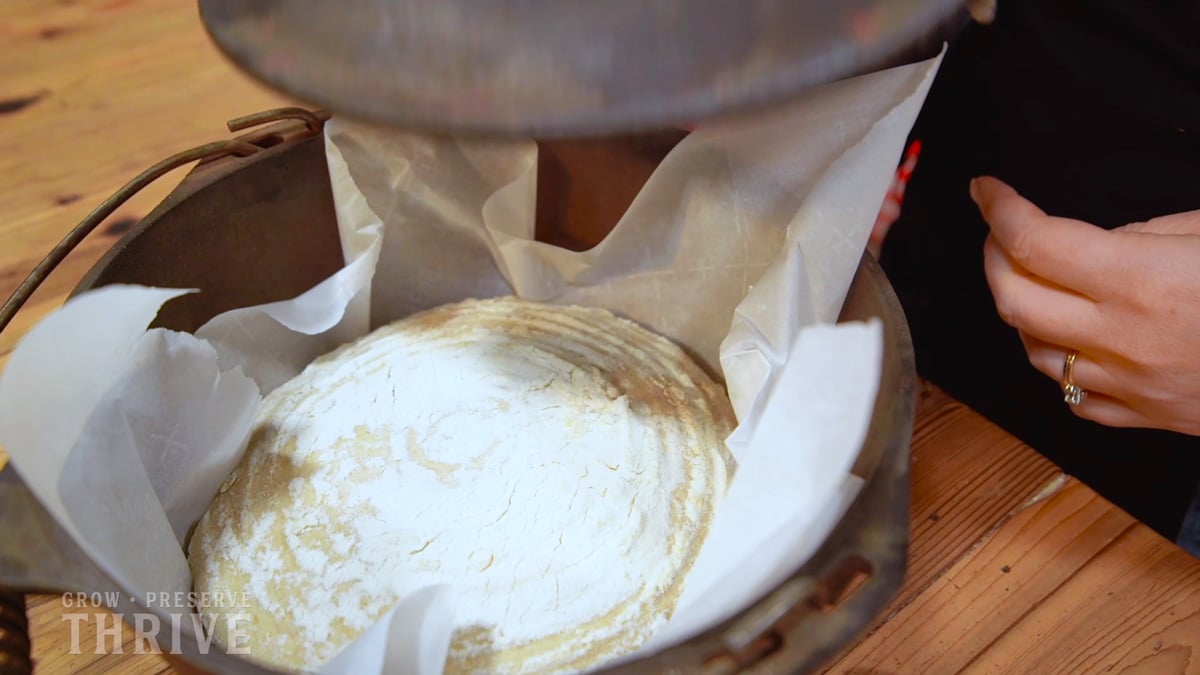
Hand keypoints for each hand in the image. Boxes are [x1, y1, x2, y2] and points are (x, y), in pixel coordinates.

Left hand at [971, 176, 1199, 434]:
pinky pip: (1073, 397)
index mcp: (1141, 281)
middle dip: (992, 257)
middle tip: (999, 232)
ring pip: (1032, 352)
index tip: (986, 192)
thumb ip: (1145, 234)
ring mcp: (1131, 385)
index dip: (999, 209)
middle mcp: (1124, 338)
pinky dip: (1057, 362)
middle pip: (1012, 298)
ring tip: (1031, 279)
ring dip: (1018, 311)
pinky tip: (1067, 337)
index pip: (1035, 241)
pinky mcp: (1146, 418)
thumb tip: (1095, 240)